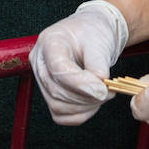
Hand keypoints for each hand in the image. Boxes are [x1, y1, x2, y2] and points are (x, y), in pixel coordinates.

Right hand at [30, 0, 129, 124]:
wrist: (92, 34)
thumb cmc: (93, 33)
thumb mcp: (99, 42)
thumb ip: (98, 66)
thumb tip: (99, 91)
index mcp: (49, 42)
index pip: (58, 69)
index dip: (80, 84)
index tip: (102, 89)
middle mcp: (40, 62)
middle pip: (57, 90)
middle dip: (87, 96)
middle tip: (109, 91)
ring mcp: (42, 80)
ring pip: (58, 106)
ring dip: (85, 106)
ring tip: (103, 94)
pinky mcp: (49, 95)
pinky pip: (61, 115)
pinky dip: (80, 114)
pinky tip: (93, 102)